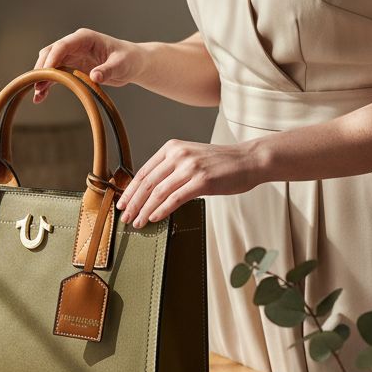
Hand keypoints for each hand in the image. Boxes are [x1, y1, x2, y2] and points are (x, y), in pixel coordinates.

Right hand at [32, 28, 143, 102]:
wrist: (132, 64)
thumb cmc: (128, 59)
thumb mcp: (121, 65)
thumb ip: (107, 70)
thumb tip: (95, 76)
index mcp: (85, 38)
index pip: (63, 45)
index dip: (52, 58)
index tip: (45, 72)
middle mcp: (74, 44)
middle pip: (51, 53)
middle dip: (42, 69)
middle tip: (38, 86)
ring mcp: (71, 55)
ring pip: (49, 64)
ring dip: (42, 78)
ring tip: (38, 94)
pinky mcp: (71, 66)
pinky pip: (55, 74)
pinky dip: (48, 84)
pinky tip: (41, 97)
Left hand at [115, 139, 263, 226]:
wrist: (248, 160)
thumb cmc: (221, 163)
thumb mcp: (192, 158)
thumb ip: (172, 169)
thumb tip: (151, 191)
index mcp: (172, 148)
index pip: (144, 172)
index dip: (130, 190)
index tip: (122, 203)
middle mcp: (178, 155)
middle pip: (147, 183)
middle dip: (133, 203)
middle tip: (125, 217)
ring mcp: (190, 167)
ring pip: (158, 193)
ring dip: (144, 210)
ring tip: (137, 223)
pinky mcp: (202, 181)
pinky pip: (175, 199)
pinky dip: (161, 210)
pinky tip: (154, 218)